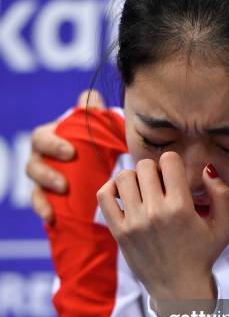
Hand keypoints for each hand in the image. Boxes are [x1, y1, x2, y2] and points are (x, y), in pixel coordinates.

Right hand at [26, 89, 104, 222]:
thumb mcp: (104, 132)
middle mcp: (44, 158)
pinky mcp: (48, 198)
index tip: (71, 152)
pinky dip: (44, 210)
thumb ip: (96, 116)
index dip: (52, 144)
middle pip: (33, 163)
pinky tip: (51, 218)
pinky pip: (40, 205)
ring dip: (45, 192)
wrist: (106, 171)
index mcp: (52, 138)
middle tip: (64, 182)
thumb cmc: (102, 146)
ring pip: (35, 185)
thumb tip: (92, 97)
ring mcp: (44, 180)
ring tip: (63, 196)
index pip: (42, 138)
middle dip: (46, 172)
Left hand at [96, 152, 228, 315]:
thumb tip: (206, 168)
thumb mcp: (224, 226)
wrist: (179, 288)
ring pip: (124, 177)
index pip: (169, 161)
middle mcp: (155, 213)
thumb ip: (221, 193)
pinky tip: (123, 194)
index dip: (173, 164)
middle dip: (154, 170)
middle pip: (145, 166)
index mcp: (181, 208)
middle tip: (159, 185)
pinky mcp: (119, 232)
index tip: (174, 177)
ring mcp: (134, 222)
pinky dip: (111, 188)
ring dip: (134, 178)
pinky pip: (105, 197)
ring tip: (142, 190)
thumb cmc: (203, 255)